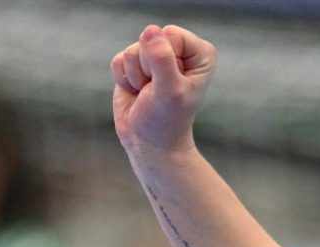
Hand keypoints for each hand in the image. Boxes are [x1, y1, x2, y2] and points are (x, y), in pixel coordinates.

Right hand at [111, 24, 215, 155]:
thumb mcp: (169, 91)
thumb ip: (162, 59)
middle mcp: (180, 51)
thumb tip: (151, 30)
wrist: (149, 142)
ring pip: (132, 50)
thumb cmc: (167, 120)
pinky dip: (123, 79)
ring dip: (135, 76)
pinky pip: (119, 59)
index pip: (171, 34)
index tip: (170, 82)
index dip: (163, 59)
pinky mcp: (135, 64)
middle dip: (147, 67)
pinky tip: (136, 92)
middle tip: (157, 89)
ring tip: (148, 92)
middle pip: (150, 38)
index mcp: (200, 54)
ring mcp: (156, 56)